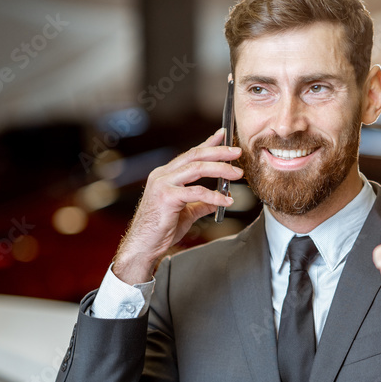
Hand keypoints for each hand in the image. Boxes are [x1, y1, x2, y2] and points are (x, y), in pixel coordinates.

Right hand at [113, 129, 242, 283]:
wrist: (143, 247)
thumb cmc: (160, 230)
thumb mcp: (186, 213)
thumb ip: (201, 204)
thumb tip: (219, 199)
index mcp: (165, 175)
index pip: (190, 154)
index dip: (208, 143)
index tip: (224, 135)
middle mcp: (162, 175)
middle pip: (195, 156)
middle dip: (218, 151)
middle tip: (237, 152)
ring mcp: (162, 184)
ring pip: (196, 168)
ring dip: (220, 169)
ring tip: (237, 174)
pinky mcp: (167, 197)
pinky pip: (196, 192)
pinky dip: (215, 195)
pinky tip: (227, 201)